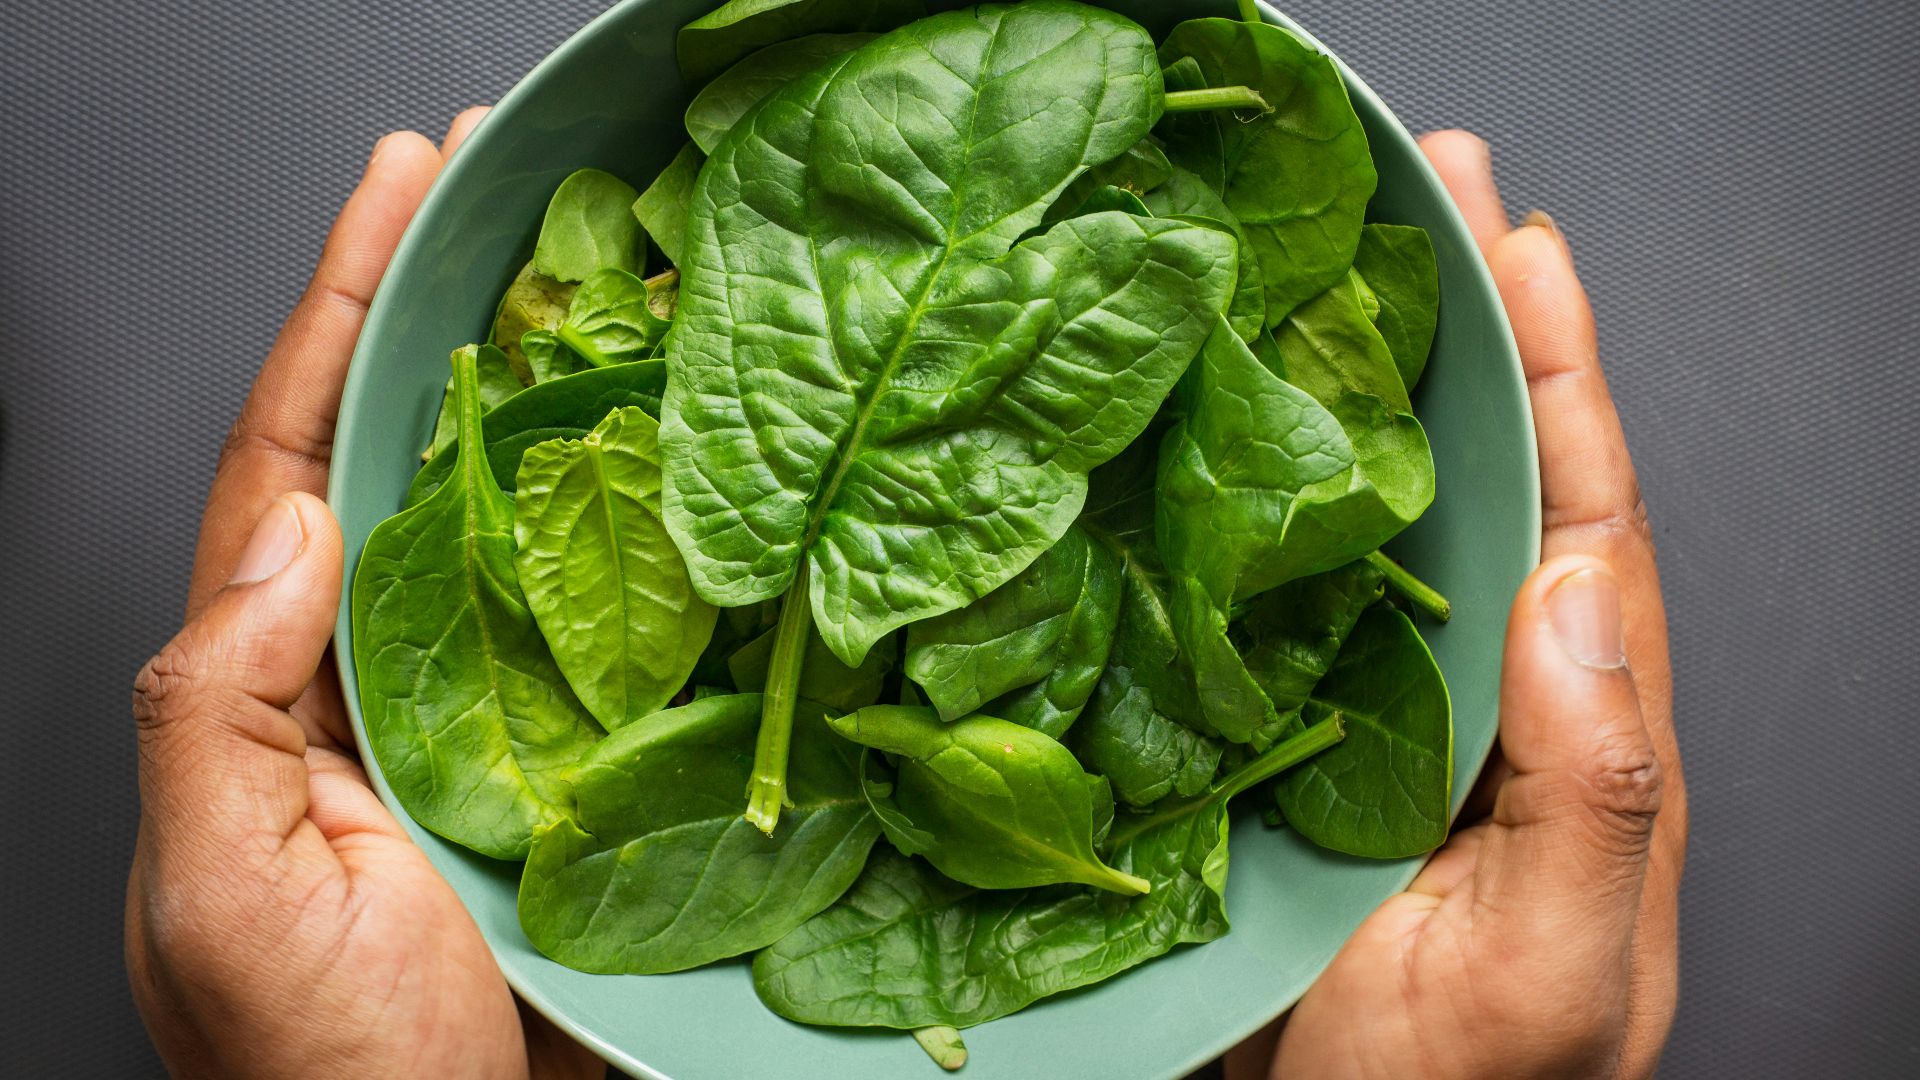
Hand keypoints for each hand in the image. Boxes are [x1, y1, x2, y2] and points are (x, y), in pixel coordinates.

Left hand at [124, 110, 602, 1079]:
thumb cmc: (325, 1076)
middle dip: (437, 311)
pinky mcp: (574, 760)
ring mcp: (481, 714)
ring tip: (597, 278)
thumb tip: (286, 528)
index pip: (291, 462)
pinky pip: (604, 620)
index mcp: (268, 690)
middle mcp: (372, 676)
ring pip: (512, 522)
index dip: (338, 315)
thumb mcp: (219, 897)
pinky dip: (635, 529)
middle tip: (500, 186)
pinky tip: (679, 460)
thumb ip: (211, 711)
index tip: (396, 191)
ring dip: (548, 397)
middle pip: (402, 455)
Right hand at [1228, 132, 1686, 1079]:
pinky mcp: (1274, 740)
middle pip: (1484, 478)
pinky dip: (1252, 498)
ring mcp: (1375, 712)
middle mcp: (1482, 699)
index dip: (1555, 371)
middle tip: (1424, 185)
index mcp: (1575, 735)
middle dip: (1465, 325)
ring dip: (1358, 385)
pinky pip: (1271, 595)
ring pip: (1378, 518)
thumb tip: (1578, 593)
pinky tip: (1214, 425)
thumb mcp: (1559, 973)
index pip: (1582, 516)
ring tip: (1325, 260)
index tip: (1517, 242)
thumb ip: (1601, 796)